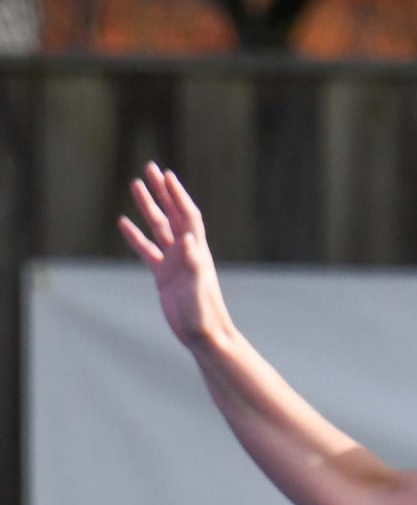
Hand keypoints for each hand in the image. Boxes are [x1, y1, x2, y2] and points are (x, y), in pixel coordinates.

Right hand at [117, 164, 229, 352]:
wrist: (204, 336)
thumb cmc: (204, 315)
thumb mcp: (197, 289)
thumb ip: (194, 265)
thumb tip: (189, 239)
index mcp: (196, 252)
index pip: (187, 215)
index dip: (178, 195)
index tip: (167, 175)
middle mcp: (186, 252)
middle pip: (173, 213)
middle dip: (162, 191)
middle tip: (150, 167)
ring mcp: (174, 262)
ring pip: (159, 227)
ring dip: (148, 206)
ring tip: (135, 185)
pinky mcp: (164, 275)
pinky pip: (147, 250)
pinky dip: (136, 236)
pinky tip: (123, 222)